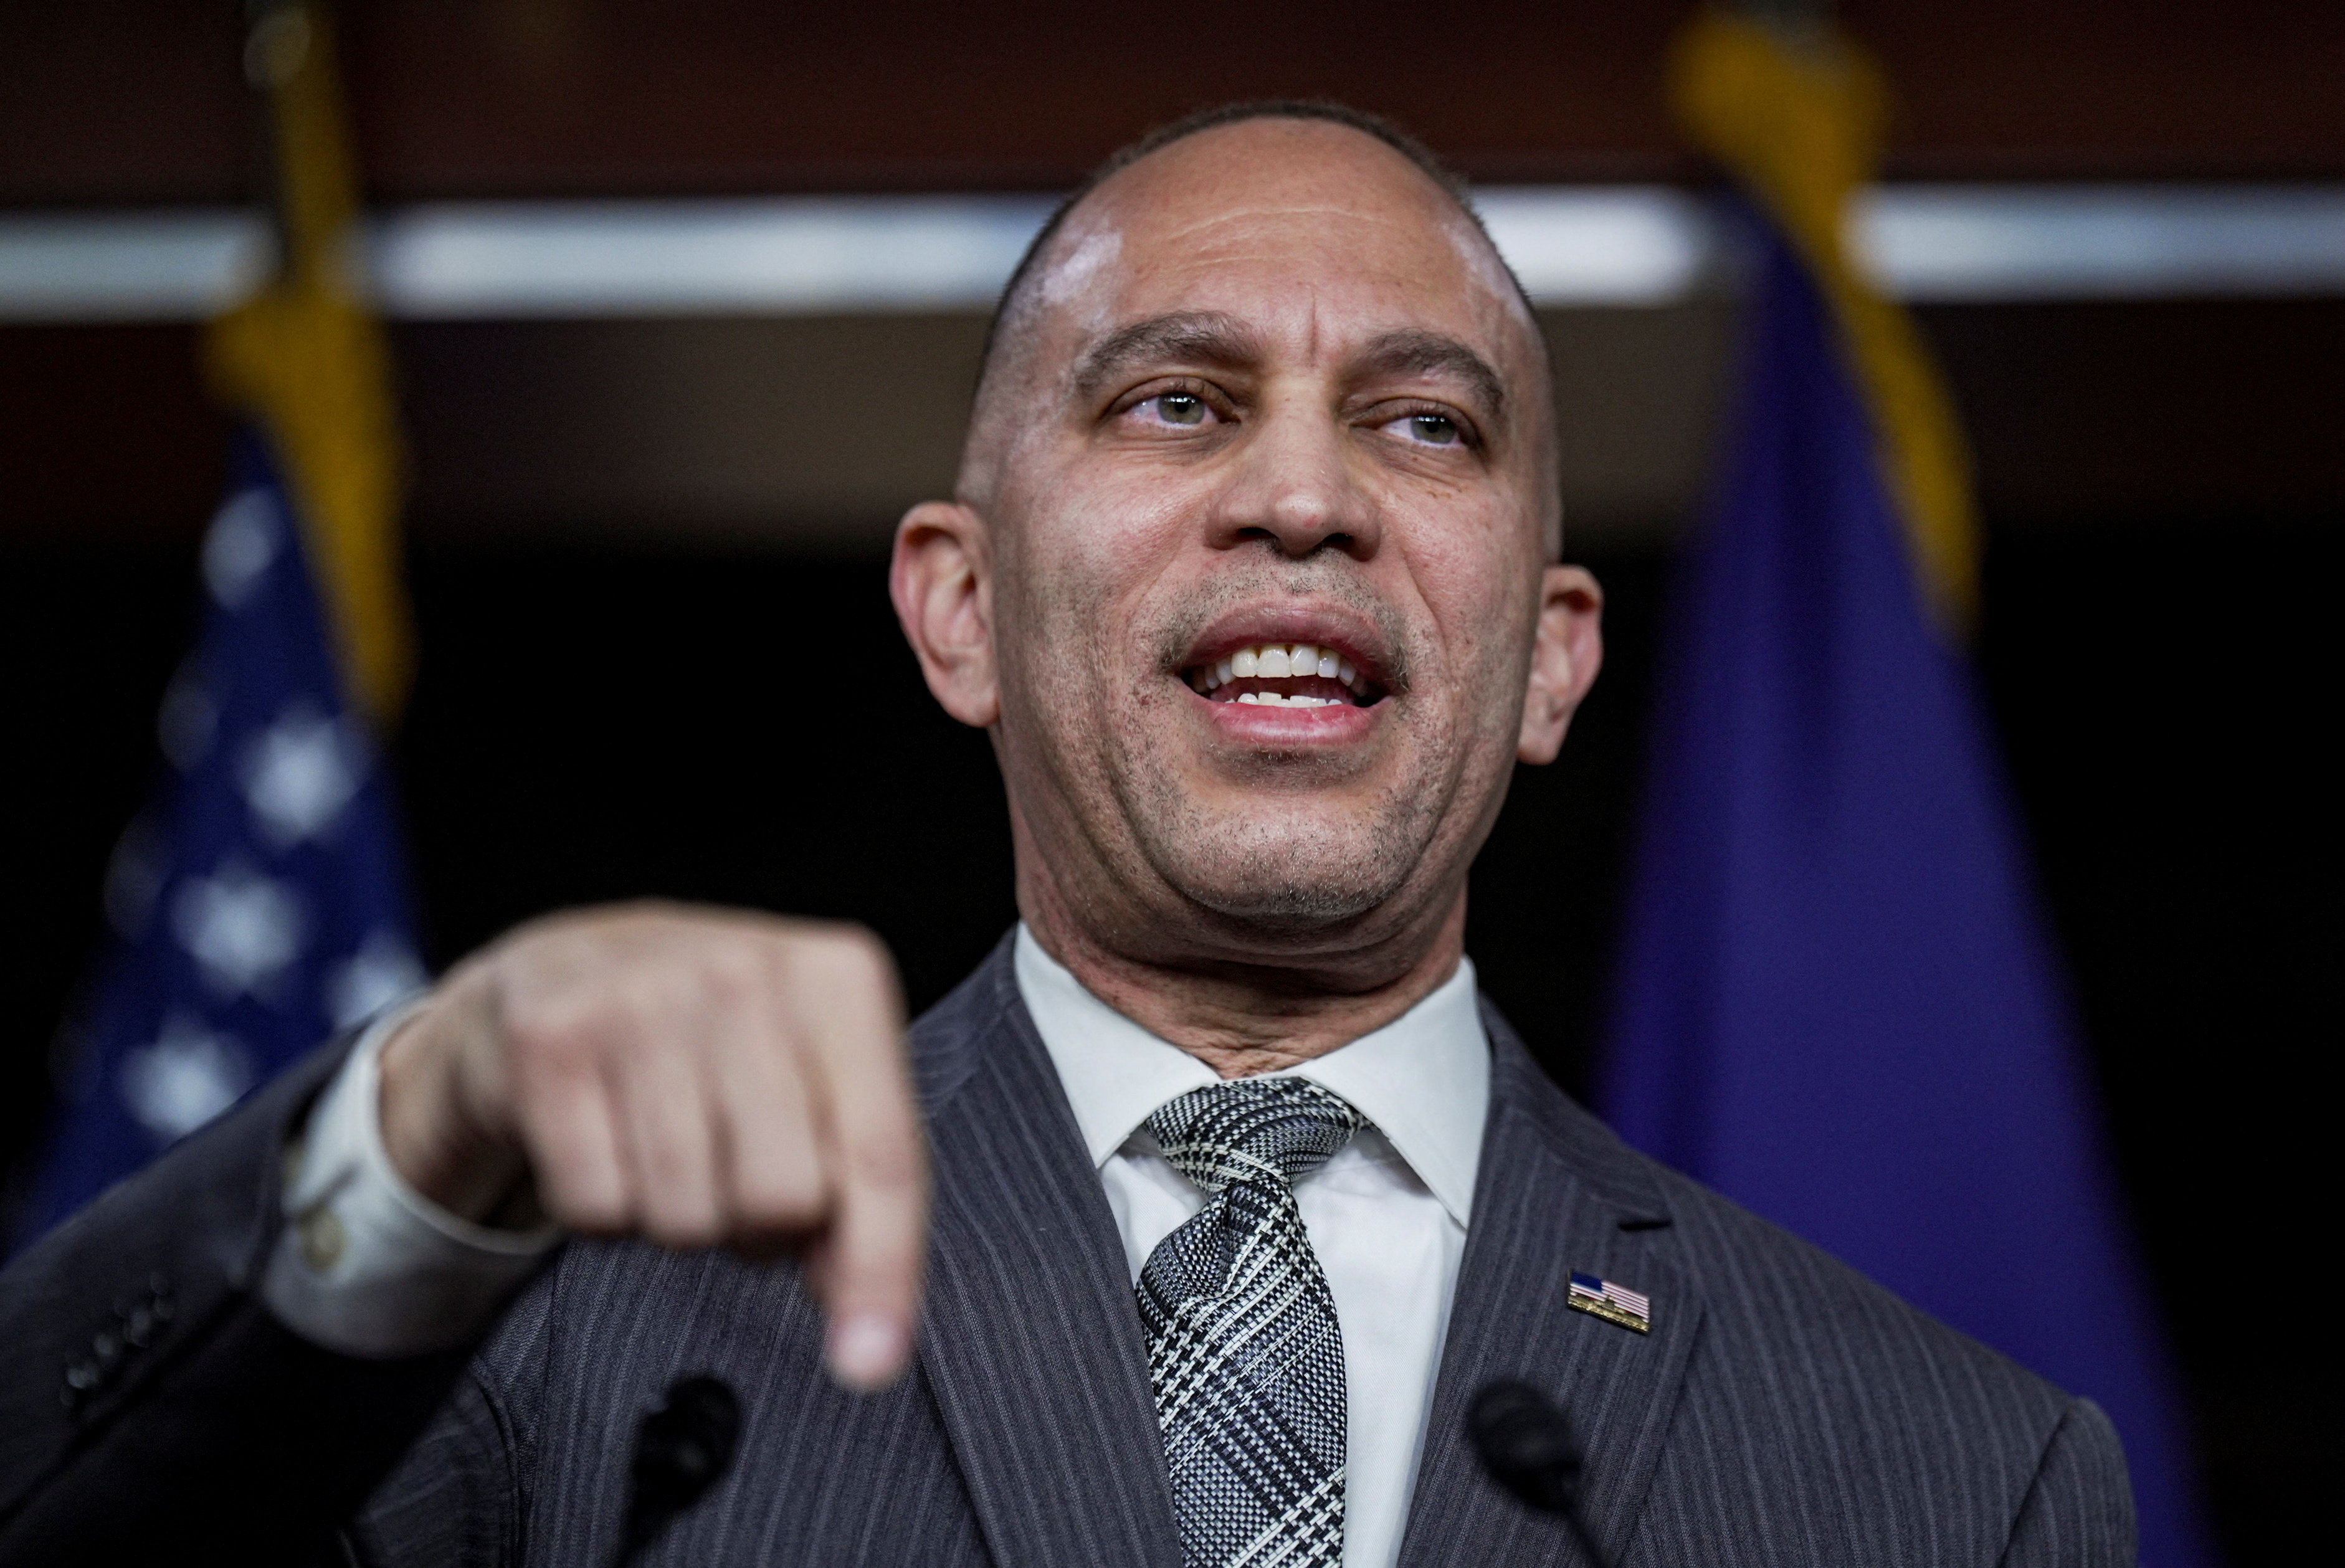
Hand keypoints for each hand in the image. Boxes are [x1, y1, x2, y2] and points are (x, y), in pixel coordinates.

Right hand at [375, 902, 926, 1388]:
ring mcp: (640, 996)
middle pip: (780, 1200)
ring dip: (677, 1216)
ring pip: (684, 1214)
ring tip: (669, 1145)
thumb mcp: (813, 1082)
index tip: (871, 1365)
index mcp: (837, 978)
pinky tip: (606, 1139)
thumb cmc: (718, 1040)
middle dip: (758, 1225)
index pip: (880, 1155)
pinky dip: (603, 1207)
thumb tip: (865, 1323)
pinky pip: (595, 1206)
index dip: (882, 1272)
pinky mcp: (549, 1039)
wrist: (568, 967)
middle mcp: (745, 971)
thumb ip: (860, 1193)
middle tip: (734, 1173)